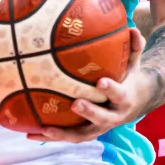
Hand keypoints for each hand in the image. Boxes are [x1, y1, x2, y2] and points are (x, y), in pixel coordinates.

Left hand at [27, 28, 151, 143]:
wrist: (134, 104)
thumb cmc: (128, 78)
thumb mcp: (134, 63)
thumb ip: (134, 47)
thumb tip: (132, 28)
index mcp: (124, 99)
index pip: (119, 94)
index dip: (111, 89)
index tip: (100, 82)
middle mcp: (112, 116)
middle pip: (101, 118)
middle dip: (89, 111)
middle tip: (75, 103)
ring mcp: (98, 127)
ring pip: (81, 135)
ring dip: (63, 134)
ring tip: (44, 130)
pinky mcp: (86, 132)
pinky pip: (68, 136)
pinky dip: (51, 136)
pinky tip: (29, 134)